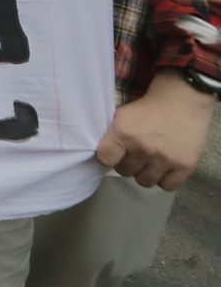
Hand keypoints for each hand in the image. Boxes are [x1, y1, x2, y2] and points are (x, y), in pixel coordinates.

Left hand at [94, 70, 215, 189]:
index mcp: (124, 133)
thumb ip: (112, 136)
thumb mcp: (122, 115)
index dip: (108, 158)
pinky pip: (167, 186)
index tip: (114, 154)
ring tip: (150, 160)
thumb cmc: (148, 108)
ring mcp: (165, 159)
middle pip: (125, 172)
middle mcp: (143, 148)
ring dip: (145, 173)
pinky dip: (165, 179)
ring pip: (145, 182)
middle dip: (128, 164)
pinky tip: (165, 167)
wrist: (182, 101)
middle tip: (136, 154)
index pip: (105, 160)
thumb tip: (102, 157)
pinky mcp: (185, 166)